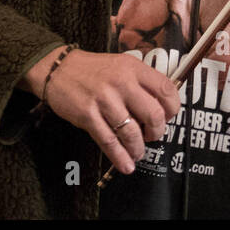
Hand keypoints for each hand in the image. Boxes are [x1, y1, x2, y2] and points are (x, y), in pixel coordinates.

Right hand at [36, 49, 179, 174]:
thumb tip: (160, 108)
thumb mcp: (121, 65)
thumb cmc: (93, 70)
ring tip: (137, 152)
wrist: (57, 69)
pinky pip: (109, 141)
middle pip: (153, 114)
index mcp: (133, 68)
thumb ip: (140, 82)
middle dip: (157, 132)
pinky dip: (120, 157)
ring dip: (138, 148)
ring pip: (131, 132)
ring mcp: (104, 99)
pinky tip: (126, 164)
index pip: (166, 89)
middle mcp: (121, 82)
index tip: (169, 117)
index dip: (172, 108)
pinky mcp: (87, 115)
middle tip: (152, 136)